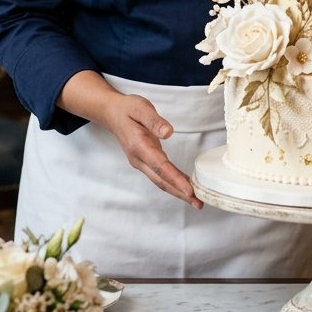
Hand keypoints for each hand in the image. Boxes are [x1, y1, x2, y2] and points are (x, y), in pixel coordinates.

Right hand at [101, 92, 203, 209]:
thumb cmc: (127, 109)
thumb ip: (154, 120)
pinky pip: (161, 175)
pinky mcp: (146, 161)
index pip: (160, 166)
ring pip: (161, 181)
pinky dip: (174, 183)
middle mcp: (139, 159)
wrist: (112, 113)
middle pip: (161, 180)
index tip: (189, 190)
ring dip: (178, 191)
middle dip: (180, 193)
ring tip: (196, 201)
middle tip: (198, 203)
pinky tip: (185, 187)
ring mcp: (141, 162)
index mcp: (139, 146)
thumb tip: (168, 132)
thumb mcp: (140, 108)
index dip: (175, 179)